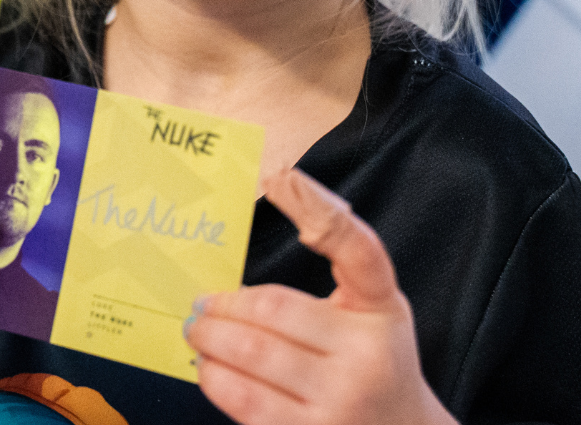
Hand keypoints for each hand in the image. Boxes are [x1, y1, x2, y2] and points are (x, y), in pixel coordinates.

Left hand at [183, 168, 455, 424]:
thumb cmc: (374, 365)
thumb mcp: (373, 316)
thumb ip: (332, 284)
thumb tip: (254, 258)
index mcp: (382, 311)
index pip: (358, 251)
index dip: (321, 209)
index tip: (282, 177)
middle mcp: (367, 356)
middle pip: (273, 311)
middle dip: (223, 306)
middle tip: (200, 304)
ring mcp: (341, 402)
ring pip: (253, 355)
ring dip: (210, 339)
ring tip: (197, 332)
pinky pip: (247, 400)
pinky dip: (215, 377)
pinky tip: (208, 367)